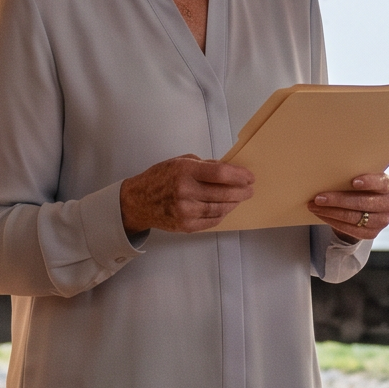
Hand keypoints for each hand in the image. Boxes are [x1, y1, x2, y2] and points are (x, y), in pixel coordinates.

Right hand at [120, 153, 255, 234]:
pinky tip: (226, 208)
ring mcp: (185, 211)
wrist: (138, 201)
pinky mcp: (186, 225)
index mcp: (184, 171)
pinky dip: (222, 214)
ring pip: (220, 209)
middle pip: (223, 193)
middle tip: (249, 189)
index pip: (220, 174)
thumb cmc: (159, 179)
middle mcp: (185, 191)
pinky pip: (211, 221)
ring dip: (233, 204)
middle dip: (241, 191)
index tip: (249, 177)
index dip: (239, 175)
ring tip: (239, 199)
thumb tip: (228, 169)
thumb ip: (205, 166)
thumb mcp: (180, 162)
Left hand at [311, 171, 388, 241]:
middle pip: (363, 203)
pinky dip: (333, 222)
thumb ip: (352, 175)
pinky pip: (351, 229)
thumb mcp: (360, 178)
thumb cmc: (358, 187)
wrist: (362, 207)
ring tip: (314, 206)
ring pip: (354, 217)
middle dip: (338, 200)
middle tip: (319, 197)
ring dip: (331, 212)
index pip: (381, 183)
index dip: (369, 182)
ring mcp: (382, 221)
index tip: (353, 182)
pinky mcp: (372, 233)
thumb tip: (327, 174)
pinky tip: (322, 215)